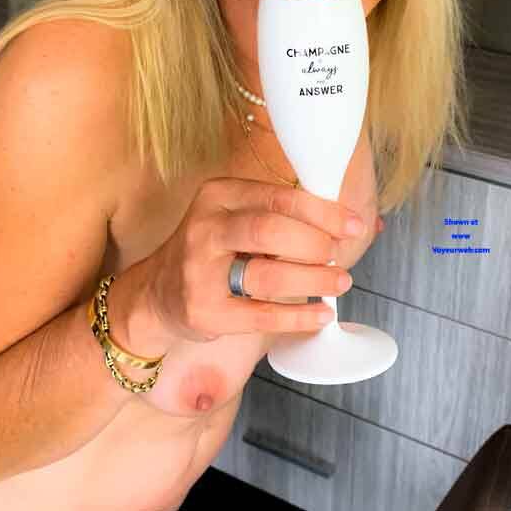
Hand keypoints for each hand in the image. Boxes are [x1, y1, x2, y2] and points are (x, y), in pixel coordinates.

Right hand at [148, 177, 367, 342]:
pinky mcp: (204, 310)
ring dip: (313, 279)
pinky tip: (322, 313)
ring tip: (339, 282)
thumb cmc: (212, 251)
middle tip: (339, 256)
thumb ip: (280, 216)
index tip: (352, 225)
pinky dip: (299, 316)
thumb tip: (349, 222)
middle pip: (271, 230)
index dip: (321, 211)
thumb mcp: (233, 218)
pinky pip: (261, 315)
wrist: (157, 293)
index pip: (277, 196)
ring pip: (267, 274)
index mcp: (218, 195)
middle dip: (316, 244)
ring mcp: (200, 271)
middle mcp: (205, 227)